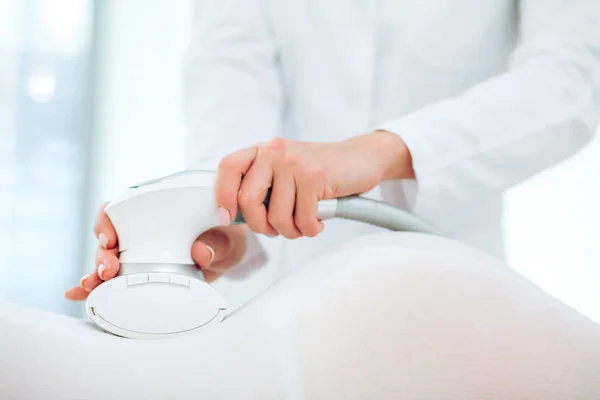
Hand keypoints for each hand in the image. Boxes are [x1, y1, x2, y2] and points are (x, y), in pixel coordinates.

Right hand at [64, 204, 247, 300]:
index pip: (117, 208)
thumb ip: (215, 243)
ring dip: (95, 274)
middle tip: (108, 270)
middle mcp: (139, 230)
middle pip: (107, 238)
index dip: (106, 222)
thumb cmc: (223, 234)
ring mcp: (136, 253)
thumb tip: (201, 252)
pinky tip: (78, 296)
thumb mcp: (224, 237)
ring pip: (105, 261)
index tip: (110, 239)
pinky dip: (93, 288)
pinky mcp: (138, 274)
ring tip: (92, 287)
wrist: (229, 253)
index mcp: (153, 211)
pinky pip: (111, 280)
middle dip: (101, 256)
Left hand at [215, 130, 413, 238]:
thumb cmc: (320, 172)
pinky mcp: (314, 177)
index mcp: (262, 150)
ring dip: (291, 231)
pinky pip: (303, 220)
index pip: (228, 168)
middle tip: (275, 229)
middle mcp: (274, 151)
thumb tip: (234, 215)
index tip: (227, 217)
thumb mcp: (285, 171)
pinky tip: (318, 221)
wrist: (360, 159)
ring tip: (303, 223)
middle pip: (248, 200)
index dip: (223, 195)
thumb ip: (262, 185)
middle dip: (261, 225)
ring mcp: (294, 163)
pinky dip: (311, 229)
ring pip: (277, 216)